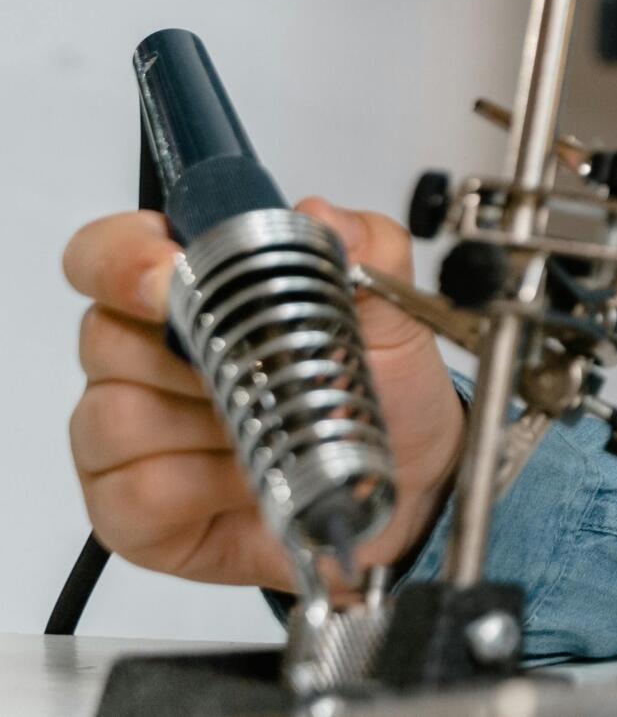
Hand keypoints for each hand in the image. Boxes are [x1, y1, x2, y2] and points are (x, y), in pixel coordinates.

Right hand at [63, 199, 466, 593]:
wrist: (405, 482)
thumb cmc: (380, 388)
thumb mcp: (394, 308)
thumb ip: (369, 248)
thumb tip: (321, 214)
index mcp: (185, 290)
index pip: (104, 254)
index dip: (122, 260)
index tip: (172, 274)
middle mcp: (136, 357)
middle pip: (105, 337)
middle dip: (191, 357)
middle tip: (267, 370)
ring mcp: (121, 435)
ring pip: (116, 415)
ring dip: (209, 425)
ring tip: (274, 428)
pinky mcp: (126, 509)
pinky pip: (135, 491)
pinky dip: (202, 487)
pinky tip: (249, 481)